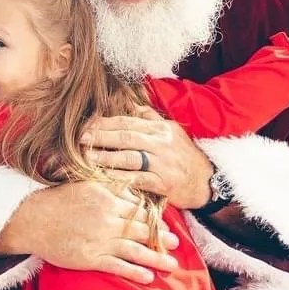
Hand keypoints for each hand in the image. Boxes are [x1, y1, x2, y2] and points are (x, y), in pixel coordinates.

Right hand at [0, 180, 179, 283]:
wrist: (32, 219)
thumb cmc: (57, 199)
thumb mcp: (86, 185)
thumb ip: (111, 188)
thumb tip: (133, 193)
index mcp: (107, 199)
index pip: (138, 210)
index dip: (155, 218)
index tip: (167, 224)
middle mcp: (107, 219)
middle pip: (142, 230)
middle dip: (161, 238)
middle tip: (176, 244)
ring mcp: (99, 240)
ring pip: (135, 250)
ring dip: (156, 258)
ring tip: (171, 264)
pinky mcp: (89, 258)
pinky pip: (117, 266)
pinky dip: (134, 272)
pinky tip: (148, 277)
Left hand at [81, 108, 213, 209]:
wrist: (206, 181)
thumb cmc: (185, 155)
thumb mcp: (172, 131)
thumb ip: (151, 118)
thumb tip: (132, 106)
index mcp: (161, 129)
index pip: (128, 122)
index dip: (105, 123)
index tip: (87, 125)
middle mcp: (161, 144)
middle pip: (126, 137)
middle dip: (101, 137)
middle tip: (81, 138)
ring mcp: (163, 164)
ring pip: (129, 158)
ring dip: (106, 157)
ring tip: (87, 157)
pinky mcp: (163, 183)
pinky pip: (138, 179)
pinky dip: (120, 177)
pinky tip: (105, 176)